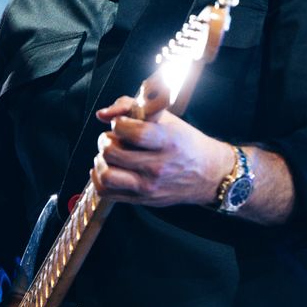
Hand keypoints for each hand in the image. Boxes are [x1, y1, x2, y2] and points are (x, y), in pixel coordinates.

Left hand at [91, 96, 231, 206]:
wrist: (208, 174)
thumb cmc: (185, 143)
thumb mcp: (166, 119)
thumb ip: (132, 107)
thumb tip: (103, 114)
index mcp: (167, 142)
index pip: (132, 132)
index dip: (119, 124)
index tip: (122, 123)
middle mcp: (157, 166)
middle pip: (112, 153)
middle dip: (106, 140)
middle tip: (113, 138)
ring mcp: (149, 186)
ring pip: (107, 175)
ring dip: (101, 161)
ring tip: (110, 155)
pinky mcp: (142, 199)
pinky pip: (106, 192)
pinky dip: (99, 178)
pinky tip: (108, 168)